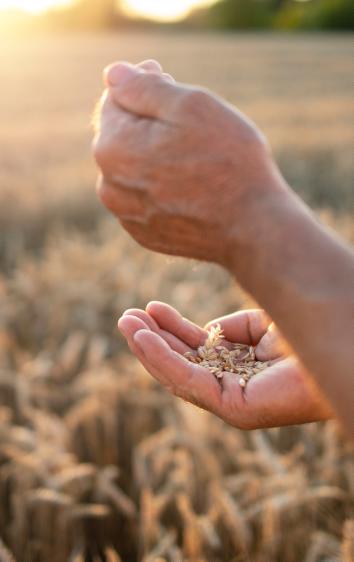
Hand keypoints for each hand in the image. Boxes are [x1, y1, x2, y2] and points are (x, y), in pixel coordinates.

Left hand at [93, 59, 287, 267]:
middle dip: (149, 122)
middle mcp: (109, 186)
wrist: (252, 227)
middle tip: (190, 122)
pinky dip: (161, 188)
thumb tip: (113, 75)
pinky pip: (146, 199)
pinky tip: (192, 188)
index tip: (172, 82)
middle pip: (122, 137)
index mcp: (112, 148)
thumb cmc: (227, 162)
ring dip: (155, 156)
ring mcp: (127, 216)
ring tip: (195, 158)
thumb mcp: (189, 106)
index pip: (114, 100)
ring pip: (134, 170)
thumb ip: (143, 87)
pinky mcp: (146, 235)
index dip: (144, 86)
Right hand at [117, 302, 332, 429]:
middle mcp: (236, 385)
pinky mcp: (237, 409)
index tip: (150, 307)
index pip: (198, 350)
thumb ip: (231, 328)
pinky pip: (189, 381)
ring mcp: (235, 400)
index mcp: (241, 366)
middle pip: (184, 363)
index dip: (172, 329)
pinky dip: (163, 360)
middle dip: (153, 339)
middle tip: (127, 316)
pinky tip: (143, 338)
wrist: (341, 340)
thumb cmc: (307, 332)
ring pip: (180, 374)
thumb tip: (207, 332)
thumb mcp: (260, 323)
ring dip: (150, 349)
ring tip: (126, 322)